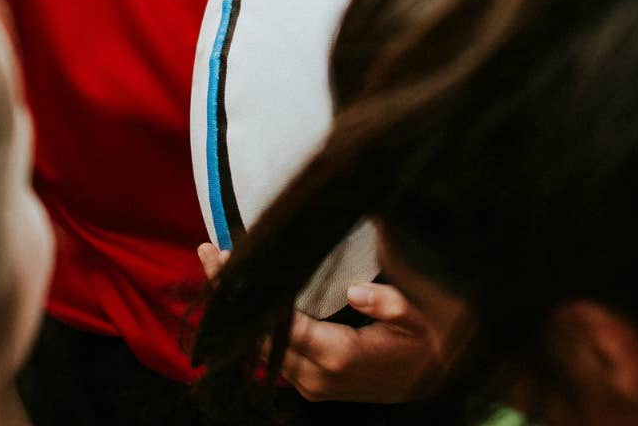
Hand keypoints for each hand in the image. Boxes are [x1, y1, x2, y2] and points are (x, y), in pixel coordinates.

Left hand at [198, 243, 444, 403]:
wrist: (430, 380)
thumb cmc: (424, 342)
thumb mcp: (416, 318)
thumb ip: (389, 304)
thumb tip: (356, 290)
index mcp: (337, 355)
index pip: (279, 321)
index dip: (250, 289)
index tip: (224, 255)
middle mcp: (315, 377)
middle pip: (259, 337)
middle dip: (232, 296)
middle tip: (207, 251)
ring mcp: (310, 385)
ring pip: (260, 350)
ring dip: (239, 312)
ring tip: (218, 269)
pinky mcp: (309, 386)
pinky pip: (272, 356)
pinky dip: (254, 326)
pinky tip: (244, 299)